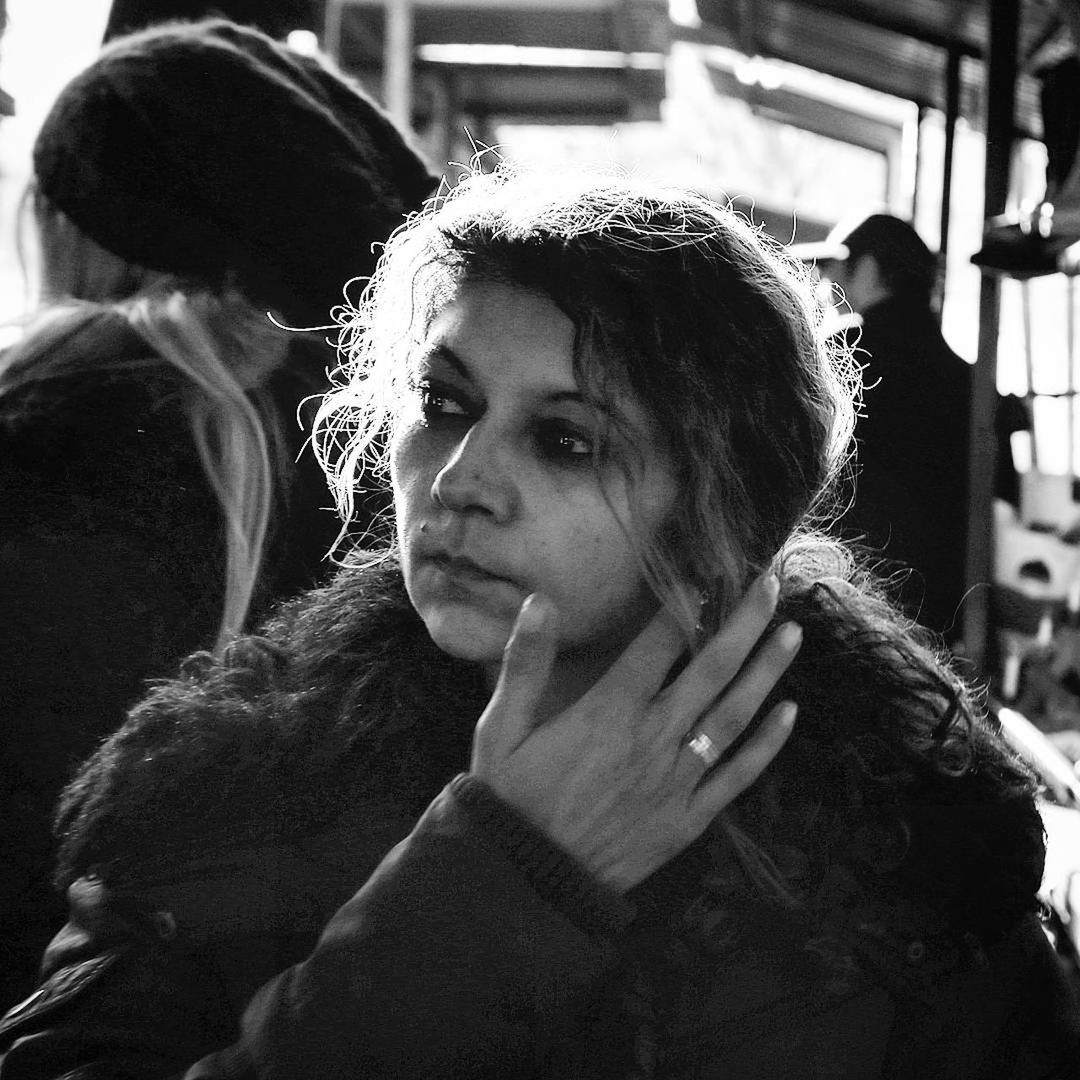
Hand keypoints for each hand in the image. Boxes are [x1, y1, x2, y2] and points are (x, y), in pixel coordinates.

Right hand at [471, 575, 800, 891]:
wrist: (528, 879)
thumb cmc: (512, 797)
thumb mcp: (501, 727)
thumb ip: (524, 663)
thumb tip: (538, 601)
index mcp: (608, 711)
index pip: (657, 643)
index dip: (685, 603)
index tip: (707, 569)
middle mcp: (652, 737)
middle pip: (710, 669)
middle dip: (743, 623)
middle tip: (770, 584)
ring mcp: (676, 779)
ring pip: (732, 715)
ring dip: (765, 672)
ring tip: (792, 634)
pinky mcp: (688, 818)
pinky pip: (736, 776)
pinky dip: (766, 745)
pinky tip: (789, 713)